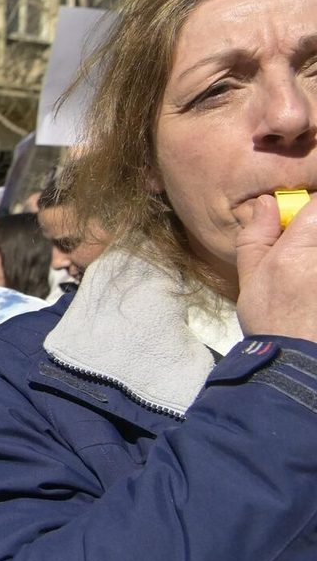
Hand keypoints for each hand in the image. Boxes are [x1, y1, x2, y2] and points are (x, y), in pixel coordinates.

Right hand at [237, 193, 316, 340]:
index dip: (311, 206)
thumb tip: (266, 202)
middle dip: (312, 230)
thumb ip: (257, 235)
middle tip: (302, 248)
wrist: (299, 358)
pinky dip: (316, 275)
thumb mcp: (250, 276)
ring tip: (306, 275)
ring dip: (312, 254)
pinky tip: (312, 290)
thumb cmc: (272, 319)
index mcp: (299, 249)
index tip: (303, 217)